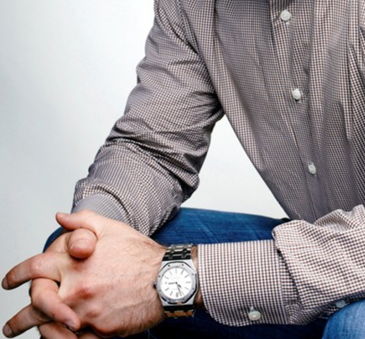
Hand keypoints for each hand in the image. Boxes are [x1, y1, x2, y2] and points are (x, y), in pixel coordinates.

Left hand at [3, 211, 165, 337]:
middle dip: (18, 320)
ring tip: (31, 336)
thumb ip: (83, 222)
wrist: (167, 280)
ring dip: (36, 333)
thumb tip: (60, 218)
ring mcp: (86, 314)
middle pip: (34, 307)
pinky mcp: (98, 333)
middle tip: (10, 326)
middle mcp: (76, 290)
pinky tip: (57, 338)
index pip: (34, 269)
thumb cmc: (141, 255)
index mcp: (75, 263)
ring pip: (49, 329)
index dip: (16, 275)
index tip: (9, 281)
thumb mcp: (113, 229)